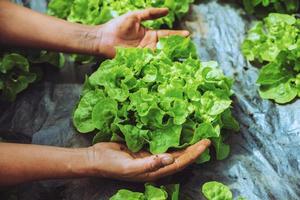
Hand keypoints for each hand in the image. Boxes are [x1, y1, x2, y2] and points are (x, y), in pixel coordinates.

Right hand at [87, 139, 210, 181]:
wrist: (96, 158)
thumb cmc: (112, 165)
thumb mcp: (130, 167)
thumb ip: (150, 164)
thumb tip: (170, 158)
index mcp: (154, 172)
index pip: (179, 163)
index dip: (193, 154)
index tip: (205, 144)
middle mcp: (156, 164)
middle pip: (179, 157)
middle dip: (194, 149)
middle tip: (207, 137)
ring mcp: (150, 155)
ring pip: (172, 150)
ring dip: (184, 143)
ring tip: (196, 134)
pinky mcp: (144, 147)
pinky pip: (161, 142)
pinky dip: (171, 138)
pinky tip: (176, 131)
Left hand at [94, 8, 189, 57]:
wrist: (103, 38)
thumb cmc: (117, 26)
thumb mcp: (135, 16)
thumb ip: (150, 14)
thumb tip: (167, 11)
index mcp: (150, 35)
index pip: (167, 35)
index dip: (177, 35)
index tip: (188, 35)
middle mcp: (149, 46)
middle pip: (166, 49)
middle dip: (177, 50)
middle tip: (189, 51)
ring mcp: (144, 56)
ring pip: (159, 57)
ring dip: (169, 59)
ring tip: (181, 61)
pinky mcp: (138, 62)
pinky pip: (149, 64)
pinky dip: (156, 66)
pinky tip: (165, 68)